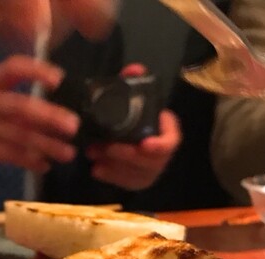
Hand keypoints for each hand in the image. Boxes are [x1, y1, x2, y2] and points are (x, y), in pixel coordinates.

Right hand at [0, 55, 79, 175]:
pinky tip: (45, 166)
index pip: (13, 68)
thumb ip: (20, 105)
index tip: (59, 79)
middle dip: (49, 116)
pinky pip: (10, 155)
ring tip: (68, 153)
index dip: (36, 71)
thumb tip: (60, 115)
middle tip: (73, 126)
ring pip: (19, 135)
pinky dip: (30, 161)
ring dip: (47, 145)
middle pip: (20, 106)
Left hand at [85, 63, 181, 190]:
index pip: (171, 142)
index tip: (144, 144)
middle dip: (125, 155)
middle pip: (150, 162)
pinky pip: (126, 184)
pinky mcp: (136, 181)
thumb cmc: (131, 114)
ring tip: (93, 153)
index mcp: (166, 131)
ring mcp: (150, 170)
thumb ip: (134, 83)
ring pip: (137, 175)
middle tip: (103, 146)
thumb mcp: (133, 97)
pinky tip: (95, 170)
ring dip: (114, 166)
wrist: (126, 132)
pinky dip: (111, 177)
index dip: (161, 146)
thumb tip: (134, 69)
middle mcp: (161, 154)